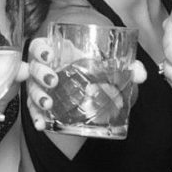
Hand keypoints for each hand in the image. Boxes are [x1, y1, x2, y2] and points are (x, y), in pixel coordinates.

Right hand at [24, 37, 146, 130]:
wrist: (93, 92)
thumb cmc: (97, 73)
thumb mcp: (111, 69)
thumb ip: (127, 68)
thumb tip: (140, 74)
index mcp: (57, 54)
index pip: (40, 46)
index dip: (40, 49)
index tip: (50, 54)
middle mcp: (44, 69)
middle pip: (33, 67)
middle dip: (40, 73)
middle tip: (53, 81)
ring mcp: (41, 89)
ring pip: (31, 89)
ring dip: (37, 96)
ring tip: (48, 104)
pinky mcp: (42, 106)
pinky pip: (34, 111)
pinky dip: (37, 118)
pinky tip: (42, 125)